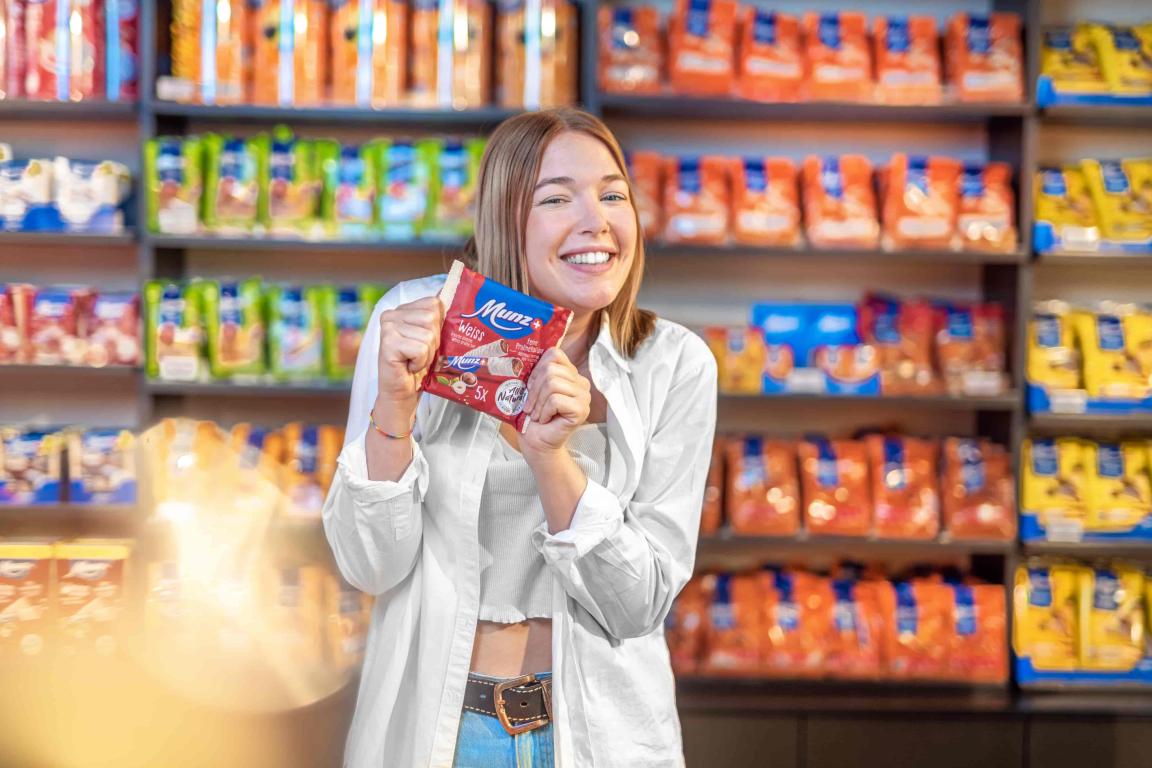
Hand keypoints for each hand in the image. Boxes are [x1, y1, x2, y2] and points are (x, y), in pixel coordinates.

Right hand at [376, 296, 442, 428]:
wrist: (401, 393)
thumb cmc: (417, 366)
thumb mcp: (431, 339)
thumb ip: (439, 320)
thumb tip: (455, 298)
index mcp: (403, 309)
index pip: (434, 304)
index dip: (438, 327)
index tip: (426, 342)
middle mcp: (392, 314)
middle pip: (432, 318)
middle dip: (433, 341)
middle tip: (420, 354)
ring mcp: (388, 326)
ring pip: (428, 335)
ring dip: (427, 354)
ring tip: (414, 361)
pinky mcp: (388, 342)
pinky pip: (421, 348)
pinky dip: (420, 362)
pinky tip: (408, 366)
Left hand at [519, 348, 590, 456]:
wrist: (536, 443)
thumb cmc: (533, 417)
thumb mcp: (532, 389)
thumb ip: (535, 372)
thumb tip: (522, 355)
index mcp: (570, 374)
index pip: (554, 354)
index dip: (537, 368)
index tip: (530, 386)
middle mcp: (581, 383)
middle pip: (551, 369)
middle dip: (534, 388)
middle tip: (530, 405)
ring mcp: (584, 396)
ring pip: (552, 383)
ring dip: (538, 401)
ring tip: (537, 413)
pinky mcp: (581, 409)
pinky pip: (556, 399)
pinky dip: (544, 411)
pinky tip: (545, 419)